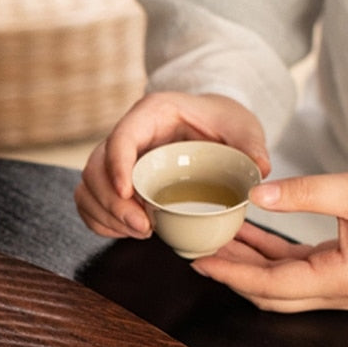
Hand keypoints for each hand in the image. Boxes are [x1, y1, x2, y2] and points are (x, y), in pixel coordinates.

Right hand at [74, 92, 270, 238]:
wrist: (210, 126)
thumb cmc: (221, 121)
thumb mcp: (242, 126)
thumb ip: (250, 144)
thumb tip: (259, 169)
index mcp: (150, 114)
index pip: (120, 138)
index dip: (117, 166)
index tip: (127, 193)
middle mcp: (126, 135)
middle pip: (96, 169)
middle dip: (112, 203)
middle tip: (143, 228)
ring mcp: (115, 160)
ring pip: (88, 189)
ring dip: (106, 216)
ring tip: (139, 232)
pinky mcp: (113, 181)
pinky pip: (91, 203)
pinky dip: (102, 222)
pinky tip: (127, 232)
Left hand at [191, 167, 347, 311]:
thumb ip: (303, 192)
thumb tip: (257, 193)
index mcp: (339, 279)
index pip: (269, 284)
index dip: (230, 273)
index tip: (200, 261)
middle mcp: (337, 292)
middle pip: (268, 292)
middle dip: (231, 273)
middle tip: (198, 253)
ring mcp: (340, 285)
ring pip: (279, 283)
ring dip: (248, 263)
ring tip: (216, 240)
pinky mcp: (342, 272)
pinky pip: (295, 269)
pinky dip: (270, 254)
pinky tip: (248, 234)